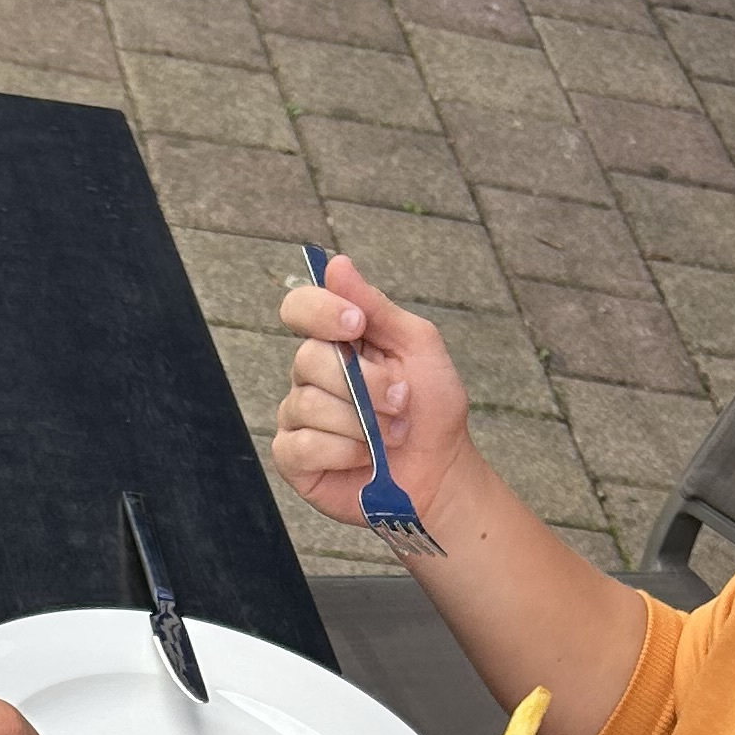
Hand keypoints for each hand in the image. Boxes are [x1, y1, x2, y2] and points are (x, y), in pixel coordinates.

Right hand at [272, 263, 474, 537]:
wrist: (440, 470)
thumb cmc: (431, 408)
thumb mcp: (417, 346)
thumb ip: (377, 307)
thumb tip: (336, 265)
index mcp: (336, 342)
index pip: (300, 308)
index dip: (321, 311)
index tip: (357, 325)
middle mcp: (310, 376)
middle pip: (307, 358)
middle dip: (364, 383)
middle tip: (402, 400)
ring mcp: (298, 417)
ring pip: (309, 404)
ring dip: (362, 422)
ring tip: (392, 434)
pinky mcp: (294, 458)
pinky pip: (304, 445)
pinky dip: (344, 452)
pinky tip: (366, 459)